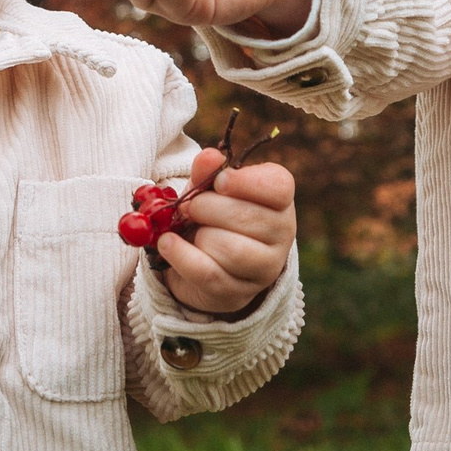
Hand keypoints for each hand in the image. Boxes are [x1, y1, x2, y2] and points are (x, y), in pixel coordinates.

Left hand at [155, 153, 295, 316]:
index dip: (247, 182)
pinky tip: (168, 243)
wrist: (205, 264)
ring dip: (199, 236)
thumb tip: (208, 157)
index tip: (220, 181)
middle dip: (207, 208)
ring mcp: (265, 268)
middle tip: (190, 207)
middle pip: (247, 217)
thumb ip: (207, 172)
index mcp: (280, 200)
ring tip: (188, 229)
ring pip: (230, 249)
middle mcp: (282, 234)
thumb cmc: (213, 216)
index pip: (278, 186)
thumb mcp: (208, 190)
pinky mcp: (239, 293)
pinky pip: (208, 274)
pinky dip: (181, 255)